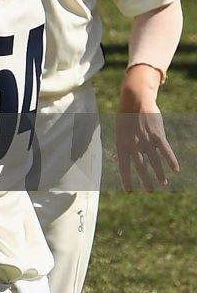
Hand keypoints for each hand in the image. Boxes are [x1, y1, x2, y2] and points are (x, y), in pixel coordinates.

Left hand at [115, 64, 178, 191]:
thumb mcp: (119, 133)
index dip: (126, 179)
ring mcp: (146, 139)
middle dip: (145, 181)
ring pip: (154, 160)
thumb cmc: (125, 119)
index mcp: (121, 144)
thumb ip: (121, 146)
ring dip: (159, 173)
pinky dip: (171, 160)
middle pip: (141, 166)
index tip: (130, 191)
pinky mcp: (157, 134)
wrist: (134, 101)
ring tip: (163, 184)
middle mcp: (133, 144)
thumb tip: (117, 159)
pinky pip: (165, 150)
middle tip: (150, 191)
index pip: (123, 167)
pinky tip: (176, 170)